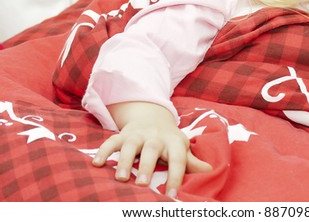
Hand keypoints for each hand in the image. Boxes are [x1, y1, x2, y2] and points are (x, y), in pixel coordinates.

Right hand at [92, 102, 211, 197]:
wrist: (152, 115)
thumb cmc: (169, 140)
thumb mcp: (181, 147)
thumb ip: (191, 161)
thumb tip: (210, 171)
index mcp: (173, 142)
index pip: (178, 158)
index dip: (176, 175)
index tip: (173, 195)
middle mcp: (155, 137)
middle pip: (151, 149)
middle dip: (146, 166)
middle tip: (142, 183)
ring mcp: (138, 134)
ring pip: (130, 145)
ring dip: (124, 160)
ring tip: (120, 177)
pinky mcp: (123, 134)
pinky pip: (111, 140)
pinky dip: (103, 150)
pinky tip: (96, 163)